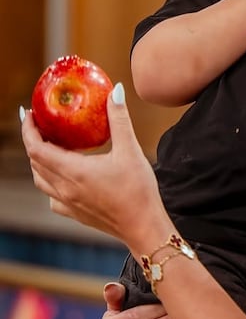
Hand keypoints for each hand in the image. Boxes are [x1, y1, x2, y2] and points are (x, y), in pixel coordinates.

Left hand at [20, 83, 173, 251]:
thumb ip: (119, 119)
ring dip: (40, 161)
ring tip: (51, 146)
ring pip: (40, 180)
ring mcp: (68, 203)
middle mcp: (64, 189)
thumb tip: (114, 91)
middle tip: (41, 124)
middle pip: (35, 162)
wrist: (143, 226)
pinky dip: (51, 182)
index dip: (28, 129)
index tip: (28, 114)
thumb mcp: (130, 150)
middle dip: (33, 140)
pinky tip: (65, 176)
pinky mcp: (75, 213)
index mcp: (73, 171)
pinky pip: (52, 196)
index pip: (36, 148)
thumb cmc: (138, 190)